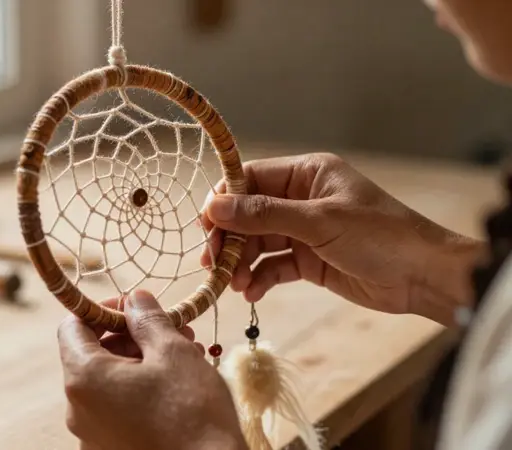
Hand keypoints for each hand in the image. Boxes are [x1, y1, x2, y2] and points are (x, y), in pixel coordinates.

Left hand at [57, 291, 246, 449]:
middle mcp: (78, 409)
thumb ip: (147, 319)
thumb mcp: (173, 352)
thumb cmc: (192, 413)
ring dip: (140, 361)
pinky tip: (175, 386)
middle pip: (92, 354)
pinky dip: (139, 390)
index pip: (72, 326)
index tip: (134, 307)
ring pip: (109, 381)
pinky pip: (116, 409)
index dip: (102, 310)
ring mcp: (91, 435)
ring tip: (184, 355)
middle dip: (131, 336)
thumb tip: (134, 299)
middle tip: (172, 329)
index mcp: (84, 378)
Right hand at [200, 152, 483, 325]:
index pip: (251, 178)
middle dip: (230, 238)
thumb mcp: (318, 222)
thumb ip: (264, 215)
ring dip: (242, 263)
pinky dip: (261, 279)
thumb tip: (214, 206)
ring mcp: (305, 231)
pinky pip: (274, 266)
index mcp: (306, 174)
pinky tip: (252, 293)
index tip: (206, 225)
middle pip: (249, 214)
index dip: (225, 200)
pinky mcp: (310, 261)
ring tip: (233, 284)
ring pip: (259, 243)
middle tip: (213, 262)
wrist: (423, 277)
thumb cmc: (379, 236)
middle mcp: (301, 199)